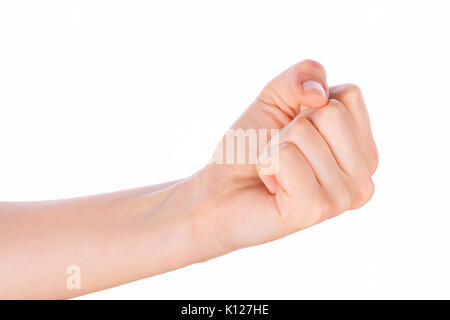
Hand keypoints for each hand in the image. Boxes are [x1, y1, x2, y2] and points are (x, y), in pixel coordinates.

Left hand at [193, 60, 377, 256]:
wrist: (220, 191)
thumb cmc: (251, 148)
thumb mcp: (277, 98)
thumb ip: (304, 75)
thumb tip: (319, 95)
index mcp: (361, 150)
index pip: (350, 95)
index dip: (307, 104)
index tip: (293, 132)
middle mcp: (361, 176)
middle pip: (331, 113)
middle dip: (291, 126)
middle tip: (280, 154)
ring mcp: (342, 198)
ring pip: (305, 133)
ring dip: (275, 148)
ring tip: (275, 173)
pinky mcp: (316, 211)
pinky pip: (287, 158)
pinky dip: (266, 164)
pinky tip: (271, 187)